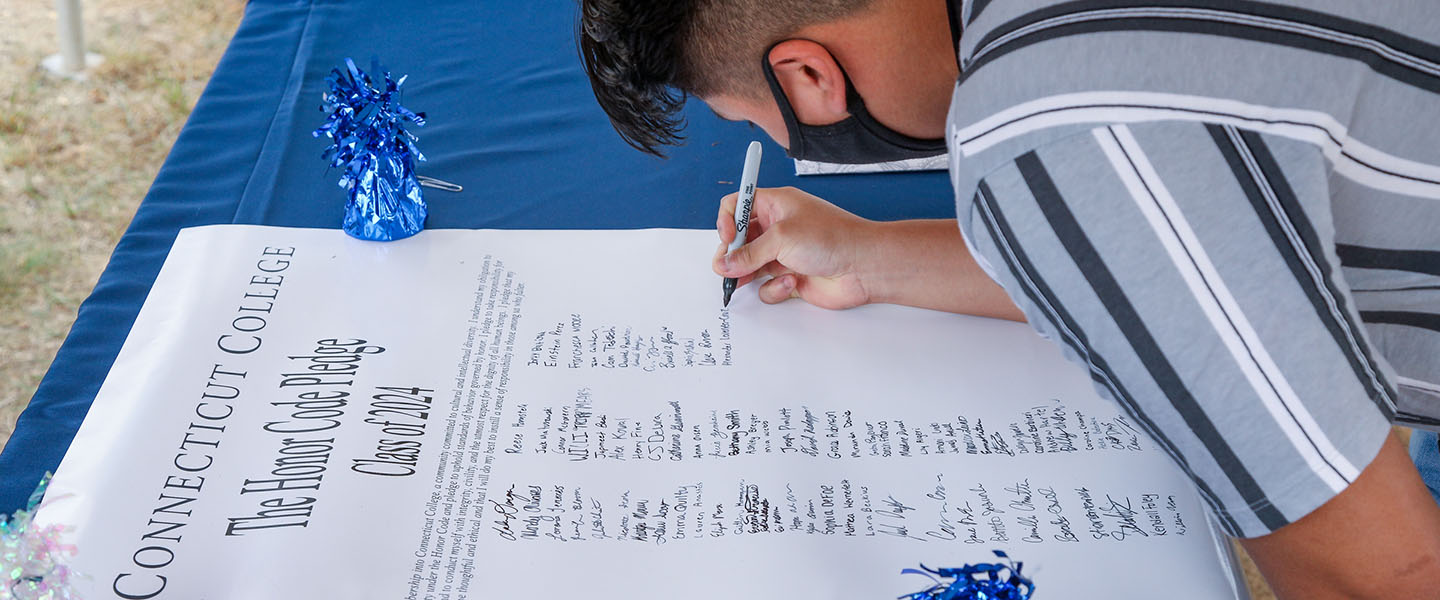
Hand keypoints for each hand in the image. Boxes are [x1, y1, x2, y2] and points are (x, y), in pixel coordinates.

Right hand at [712, 187, 1024, 319]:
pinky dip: (773, 288)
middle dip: (731, 255)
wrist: (864, 267)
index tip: (726, 237)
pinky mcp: (790, 277)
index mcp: (776, 205)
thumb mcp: (782, 238)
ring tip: (744, 281)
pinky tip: (789, 283)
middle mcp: (777, 228)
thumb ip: (749, 252)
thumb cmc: (832, 239)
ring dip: (748, 274)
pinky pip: (766, 285)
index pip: (738, 205)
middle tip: (726, 268)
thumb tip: (725, 264)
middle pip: (738, 239)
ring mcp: (783, 254)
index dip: (726, 220)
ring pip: (749, 266)